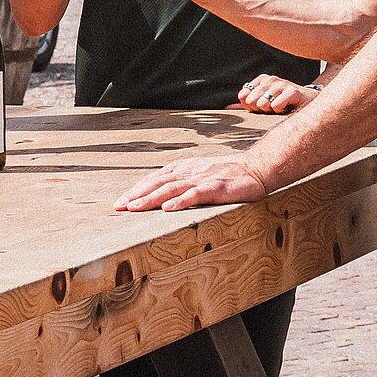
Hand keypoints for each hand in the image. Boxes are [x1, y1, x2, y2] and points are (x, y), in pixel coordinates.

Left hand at [115, 155, 267, 211]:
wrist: (257, 168)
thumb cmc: (229, 173)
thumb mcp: (202, 174)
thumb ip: (183, 182)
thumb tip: (162, 194)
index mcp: (185, 168)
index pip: (155, 178)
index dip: (137, 188)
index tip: (121, 201)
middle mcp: (190, 171)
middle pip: (158, 182)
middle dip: (137, 194)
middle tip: (119, 206)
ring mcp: (203, 178)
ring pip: (172, 188)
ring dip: (151, 198)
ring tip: (135, 207)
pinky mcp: (217, 187)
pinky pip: (196, 194)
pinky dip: (180, 201)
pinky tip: (168, 208)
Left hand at [232, 74, 320, 114]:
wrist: (309, 103)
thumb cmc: (284, 104)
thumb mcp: (263, 103)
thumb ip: (245, 104)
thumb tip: (226, 108)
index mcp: (262, 80)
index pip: (243, 96)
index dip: (250, 107)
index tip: (261, 108)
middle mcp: (271, 79)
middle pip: (251, 101)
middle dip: (260, 110)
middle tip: (272, 109)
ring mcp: (282, 84)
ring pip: (263, 104)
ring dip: (270, 111)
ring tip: (279, 108)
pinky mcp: (292, 92)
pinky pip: (276, 106)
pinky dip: (280, 111)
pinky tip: (287, 108)